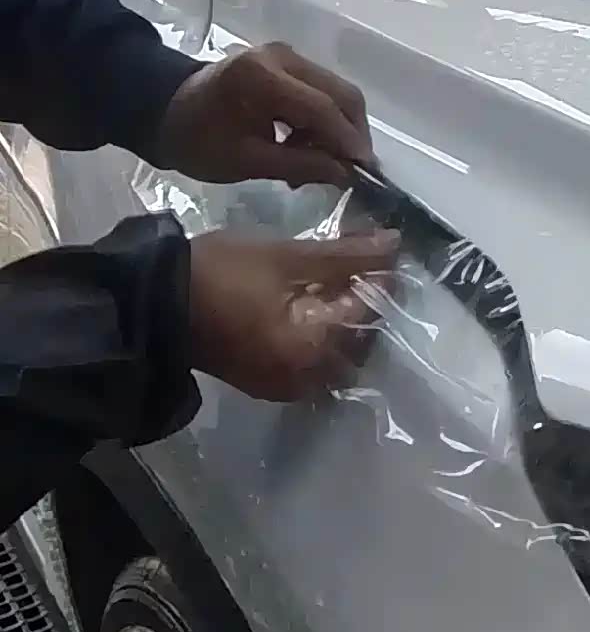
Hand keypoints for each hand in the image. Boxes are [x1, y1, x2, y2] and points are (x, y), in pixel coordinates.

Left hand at [159, 45, 373, 188]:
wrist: (165, 111)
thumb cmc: (198, 141)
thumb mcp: (247, 162)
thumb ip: (301, 166)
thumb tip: (347, 175)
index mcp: (263, 77)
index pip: (322, 108)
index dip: (348, 141)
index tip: (366, 172)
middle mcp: (282, 56)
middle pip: (339, 93)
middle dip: (351, 134)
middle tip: (351, 171)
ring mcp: (285, 55)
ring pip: (334, 91)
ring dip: (336, 129)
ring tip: (321, 165)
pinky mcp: (285, 62)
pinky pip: (319, 90)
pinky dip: (322, 120)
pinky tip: (307, 148)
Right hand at [188, 229, 396, 402]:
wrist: (153, 306)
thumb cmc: (221, 274)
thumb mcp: (288, 256)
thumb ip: (346, 255)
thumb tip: (394, 244)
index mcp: (316, 347)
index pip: (372, 310)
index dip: (382, 275)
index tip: (383, 245)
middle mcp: (309, 378)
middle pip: (362, 339)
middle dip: (368, 299)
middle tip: (364, 260)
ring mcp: (288, 387)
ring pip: (341, 354)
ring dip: (348, 319)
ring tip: (342, 280)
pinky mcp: (270, 385)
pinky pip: (315, 364)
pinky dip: (324, 336)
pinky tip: (316, 306)